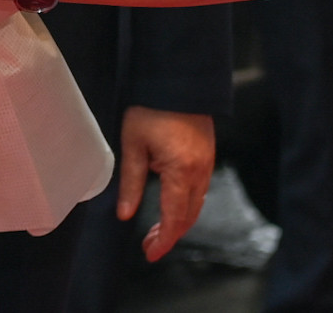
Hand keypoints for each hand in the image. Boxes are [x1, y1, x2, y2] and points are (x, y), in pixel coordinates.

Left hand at [118, 106, 215, 261]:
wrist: (175, 80)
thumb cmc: (151, 108)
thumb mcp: (133, 145)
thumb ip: (131, 182)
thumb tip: (125, 214)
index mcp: (181, 171)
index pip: (175, 219)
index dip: (163, 241)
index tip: (150, 253)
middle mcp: (200, 171)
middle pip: (189, 216)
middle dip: (170, 235)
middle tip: (149, 245)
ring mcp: (207, 163)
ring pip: (196, 204)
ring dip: (179, 221)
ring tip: (157, 229)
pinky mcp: (207, 155)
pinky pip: (200, 189)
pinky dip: (186, 204)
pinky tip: (170, 204)